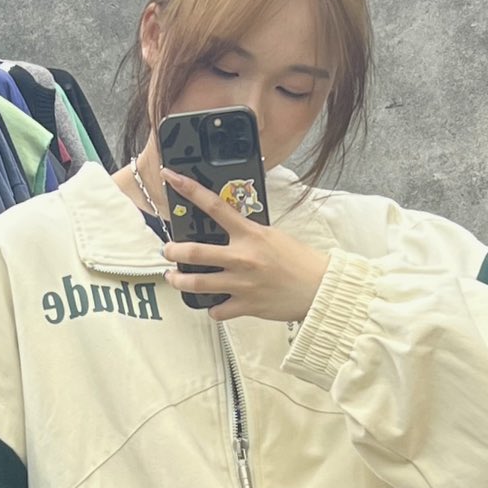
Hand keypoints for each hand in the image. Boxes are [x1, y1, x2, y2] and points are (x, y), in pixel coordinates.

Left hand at [162, 169, 329, 322]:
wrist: (320, 287)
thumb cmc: (300, 261)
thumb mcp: (272, 236)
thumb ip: (247, 233)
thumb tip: (227, 228)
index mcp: (250, 234)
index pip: (214, 205)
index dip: (189, 189)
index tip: (171, 176)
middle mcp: (242, 257)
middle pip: (193, 251)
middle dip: (172, 251)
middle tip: (168, 250)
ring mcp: (242, 283)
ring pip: (196, 283)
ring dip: (179, 280)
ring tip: (174, 277)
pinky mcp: (246, 305)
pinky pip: (217, 310)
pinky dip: (212, 308)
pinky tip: (214, 304)